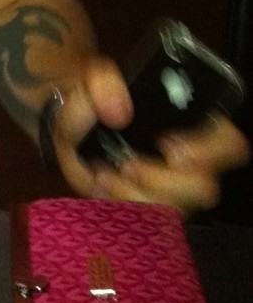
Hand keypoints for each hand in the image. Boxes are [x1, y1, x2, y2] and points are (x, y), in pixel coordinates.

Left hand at [52, 55, 249, 213]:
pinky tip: (102, 182)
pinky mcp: (150, 208)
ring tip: (109, 172)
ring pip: (176, 210)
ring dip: (137, 195)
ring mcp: (172, 190)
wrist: (75, 130)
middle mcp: (190, 163)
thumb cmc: (96, 104)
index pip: (227, 142)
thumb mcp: (93, 81)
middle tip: (131, 164)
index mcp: (192, 125)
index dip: (210, 149)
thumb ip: (104, 83)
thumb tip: (118, 112)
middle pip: (204, 186)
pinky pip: (147, 221)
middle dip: (166, 180)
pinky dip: (120, 203)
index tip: (167, 144)